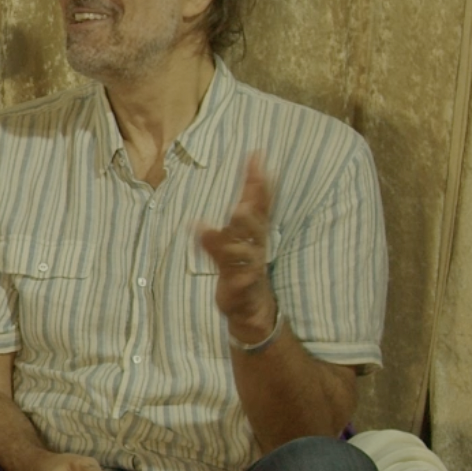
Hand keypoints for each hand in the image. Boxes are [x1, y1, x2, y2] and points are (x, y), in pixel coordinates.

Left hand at [197, 150, 277, 343]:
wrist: (255, 316)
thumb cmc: (244, 274)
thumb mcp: (239, 244)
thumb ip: (238, 217)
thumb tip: (227, 192)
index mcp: (256, 237)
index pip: (260, 204)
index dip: (259, 180)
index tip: (256, 154)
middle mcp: (256, 250)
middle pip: (256, 222)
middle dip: (255, 199)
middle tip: (254, 175)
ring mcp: (250, 271)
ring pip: (247, 249)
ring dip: (244, 230)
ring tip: (238, 211)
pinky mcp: (240, 292)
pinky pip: (234, 280)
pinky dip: (228, 271)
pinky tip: (211, 252)